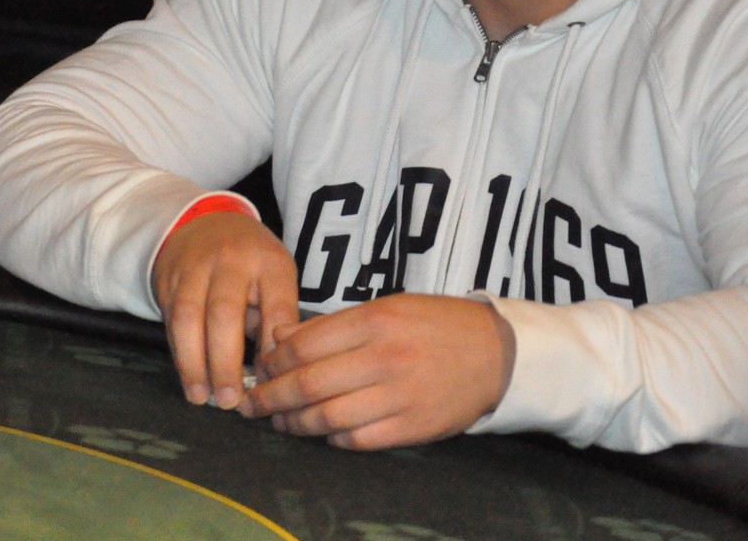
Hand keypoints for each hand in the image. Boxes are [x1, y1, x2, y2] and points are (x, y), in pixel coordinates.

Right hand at [151, 212, 298, 409]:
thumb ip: (276, 319)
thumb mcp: (276, 278)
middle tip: (230, 399)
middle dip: (224, 360)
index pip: (277, 301)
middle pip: (224, 312)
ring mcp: (195, 267)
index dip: (275, 341)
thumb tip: (274, 372)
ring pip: (188, 317)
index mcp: (269, 261)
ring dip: (193, 362)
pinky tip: (189, 377)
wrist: (205, 222)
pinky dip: (179, 352)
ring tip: (202, 397)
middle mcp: (231, 261)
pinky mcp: (168, 279)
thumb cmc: (251, 262)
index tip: (274, 375)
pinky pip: (170, 320)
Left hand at [241, 294, 515, 450]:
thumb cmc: (437, 325)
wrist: (496, 353)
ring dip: (294, 422)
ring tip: (280, 420)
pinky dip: (331, 437)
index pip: (303, 344)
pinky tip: (323, 430)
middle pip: (307, 384)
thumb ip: (336, 325)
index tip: (258, 368)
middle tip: (251, 403)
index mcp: (376, 320)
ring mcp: (398, 396)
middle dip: (269, 397)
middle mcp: (384, 357)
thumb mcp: (389, 307)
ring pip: (325, 417)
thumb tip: (282, 341)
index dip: (272, 360)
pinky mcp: (410, 428)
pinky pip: (355, 440)